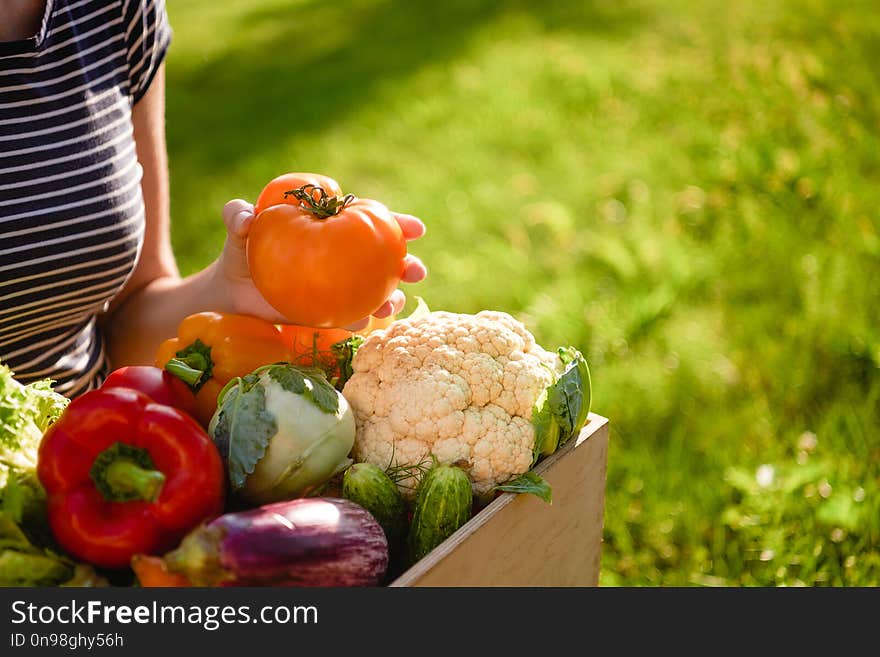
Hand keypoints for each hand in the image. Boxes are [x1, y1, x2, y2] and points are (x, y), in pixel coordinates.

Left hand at [215, 199, 426, 328]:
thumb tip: (246, 219)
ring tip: (393, 303)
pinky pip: (350, 318)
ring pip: (376, 292)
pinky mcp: (328, 314)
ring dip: (391, 298)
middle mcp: (343, 259)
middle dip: (407, 265)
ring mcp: (339, 289)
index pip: (370, 221)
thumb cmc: (241, 251)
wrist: (231, 292)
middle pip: (384, 260)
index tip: (415, 229)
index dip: (396, 224)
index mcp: (332, 229)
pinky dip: (359, 321)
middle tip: (416, 270)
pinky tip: (363, 323)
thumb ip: (236, 215)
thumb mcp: (237, 228)